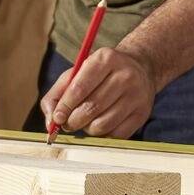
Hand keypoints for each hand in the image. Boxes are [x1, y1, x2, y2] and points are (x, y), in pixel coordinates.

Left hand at [41, 44, 155, 139]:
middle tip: (68, 123)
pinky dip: (102, 135)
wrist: (140, 68)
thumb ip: (58, 94)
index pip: (80, 88)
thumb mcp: (78, 73)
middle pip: (90, 109)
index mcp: (105, 59)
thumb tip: (51, 120)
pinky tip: (100, 124)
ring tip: (86, 121)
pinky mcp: (142, 113)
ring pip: (102, 125)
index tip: (57, 118)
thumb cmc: (100, 74)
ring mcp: (136, 95)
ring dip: (87, 129)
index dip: (65, 106)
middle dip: (73, 121)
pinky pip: (115, 135)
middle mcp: (124, 75)